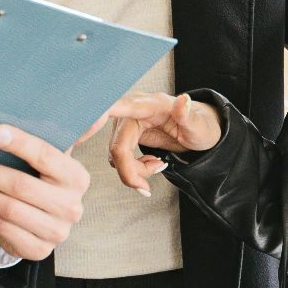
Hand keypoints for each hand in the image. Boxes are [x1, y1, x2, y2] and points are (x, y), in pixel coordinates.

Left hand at [0, 123, 90, 260]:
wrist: (40, 222)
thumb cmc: (41, 179)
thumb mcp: (51, 158)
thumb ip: (63, 134)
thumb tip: (99, 111)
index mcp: (77, 177)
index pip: (46, 156)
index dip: (19, 143)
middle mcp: (72, 206)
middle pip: (20, 185)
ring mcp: (57, 231)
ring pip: (7, 208)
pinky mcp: (38, 249)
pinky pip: (2, 227)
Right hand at [102, 92, 223, 193]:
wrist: (199, 131)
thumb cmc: (201, 126)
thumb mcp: (200, 126)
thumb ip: (188, 114)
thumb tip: (183, 100)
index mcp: (151, 104)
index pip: (122, 108)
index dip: (100, 115)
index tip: (86, 124)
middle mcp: (134, 110)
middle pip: (118, 145)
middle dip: (130, 170)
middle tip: (146, 187)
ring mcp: (128, 121)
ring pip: (116, 153)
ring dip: (133, 170)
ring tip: (158, 167)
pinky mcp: (126, 133)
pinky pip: (119, 156)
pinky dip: (132, 168)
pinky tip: (151, 164)